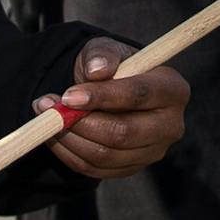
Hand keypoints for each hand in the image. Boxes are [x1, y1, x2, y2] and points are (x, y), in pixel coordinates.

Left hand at [36, 38, 188, 180]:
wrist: (111, 90)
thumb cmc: (113, 67)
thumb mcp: (106, 50)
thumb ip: (102, 55)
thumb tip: (97, 70)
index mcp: (172, 89)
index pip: (138, 95)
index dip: (102, 97)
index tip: (68, 96)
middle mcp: (170, 125)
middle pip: (123, 133)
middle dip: (80, 123)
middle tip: (50, 108)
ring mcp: (153, 151)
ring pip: (105, 155)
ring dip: (68, 138)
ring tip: (47, 116)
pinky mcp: (132, 168)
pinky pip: (95, 169)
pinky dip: (69, 153)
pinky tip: (55, 134)